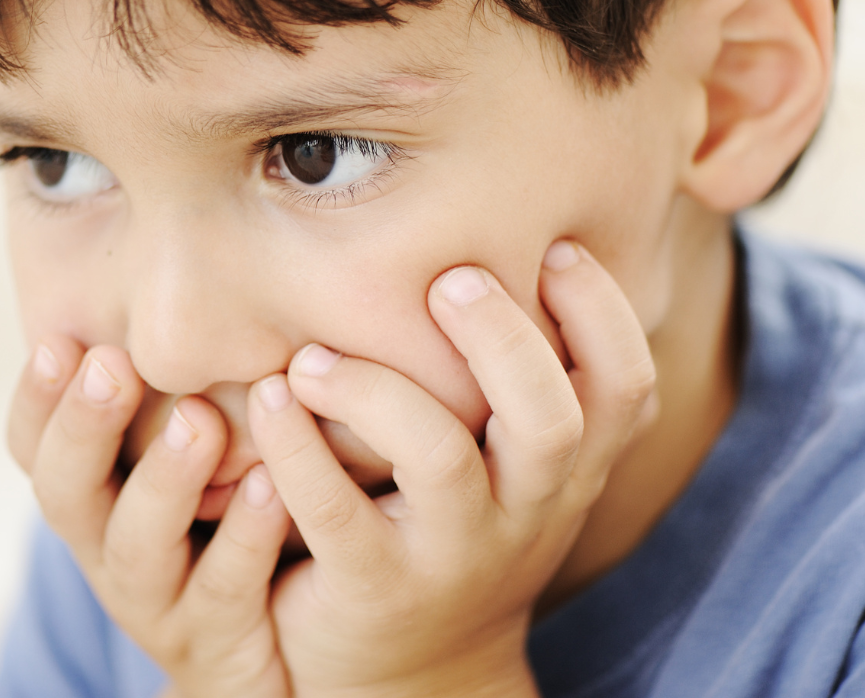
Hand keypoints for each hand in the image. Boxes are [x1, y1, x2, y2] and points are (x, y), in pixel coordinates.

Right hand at [6, 338, 291, 697]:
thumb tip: (162, 279)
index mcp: (92, 499)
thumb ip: (168, 388)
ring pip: (140, 547)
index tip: (57, 341)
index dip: (36, 400)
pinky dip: (245, 535)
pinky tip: (270, 483)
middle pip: (68, 494)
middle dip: (85, 427)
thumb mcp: (180, 454)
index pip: (35, 449)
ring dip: (165, 478)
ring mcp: (159, 602)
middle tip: (114, 364)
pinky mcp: (218, 640)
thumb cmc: (218, 524)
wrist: (266, 644)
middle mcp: (109, 548)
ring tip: (198, 421)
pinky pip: (226, 590)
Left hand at [247, 240, 654, 697]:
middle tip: (448, 280)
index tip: (556, 246)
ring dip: (375, 388)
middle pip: (552, 419)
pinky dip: (297, 446)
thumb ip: (521, 382)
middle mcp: (528, 513)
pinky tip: (273, 398)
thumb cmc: (461, 525)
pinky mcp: (376, 589)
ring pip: (440, 459)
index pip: (626, 388)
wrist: (417, 678)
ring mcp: (455, 556)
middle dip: (504, 337)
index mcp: (568, 471)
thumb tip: (497, 243)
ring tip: (315, 355)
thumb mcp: (515, 468)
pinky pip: (335, 511)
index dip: (603, 312)